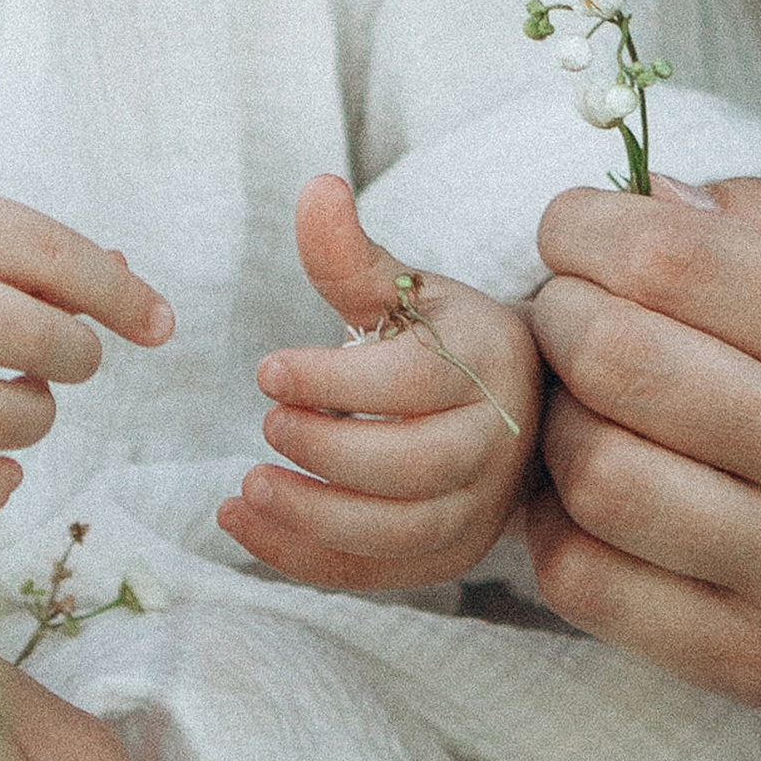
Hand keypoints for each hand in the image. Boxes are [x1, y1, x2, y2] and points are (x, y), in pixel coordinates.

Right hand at [0, 172, 173, 525]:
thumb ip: (11, 246)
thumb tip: (122, 286)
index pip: (52, 256)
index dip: (120, 294)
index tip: (158, 322)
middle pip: (39, 339)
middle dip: (79, 355)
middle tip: (68, 356)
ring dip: (39, 416)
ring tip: (25, 396)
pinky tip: (2, 471)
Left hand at [217, 174, 541, 590]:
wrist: (517, 405)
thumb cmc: (444, 338)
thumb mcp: (405, 288)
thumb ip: (350, 253)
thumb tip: (317, 187)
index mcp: (489, 362)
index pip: (414, 383)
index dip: (336, 381)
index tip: (265, 370)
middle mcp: (497, 443)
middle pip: (413, 467)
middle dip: (327, 452)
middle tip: (264, 428)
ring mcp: (479, 509)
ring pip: (400, 531)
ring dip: (312, 517)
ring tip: (244, 488)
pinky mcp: (451, 556)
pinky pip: (378, 573)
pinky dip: (305, 557)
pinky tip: (244, 524)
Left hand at [525, 172, 760, 760]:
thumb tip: (648, 192)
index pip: (681, 261)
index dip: (589, 227)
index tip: (574, 228)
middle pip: (618, 357)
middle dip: (558, 312)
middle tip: (566, 307)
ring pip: (594, 470)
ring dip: (555, 420)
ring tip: (583, 401)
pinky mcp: (755, 664)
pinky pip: (589, 583)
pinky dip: (553, 526)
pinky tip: (583, 493)